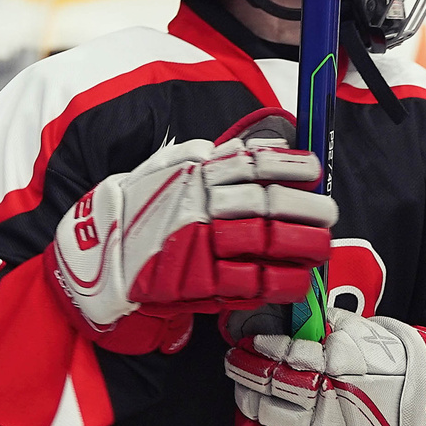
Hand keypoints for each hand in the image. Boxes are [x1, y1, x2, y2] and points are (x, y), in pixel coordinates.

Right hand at [50, 109, 333, 350]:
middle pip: (266, 203)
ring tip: (322, 245)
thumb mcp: (168, 169)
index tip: (313, 167)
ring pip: (264, 242)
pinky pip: (249, 282)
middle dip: (304, 208)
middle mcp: (201, 206)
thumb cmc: (138, 210)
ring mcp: (200, 245)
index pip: (251, 163)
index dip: (288, 164)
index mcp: (195, 175)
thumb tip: (260, 143)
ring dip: (301, 244)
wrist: (96, 256)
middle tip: (328, 212)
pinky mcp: (198, 282)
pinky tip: (298, 280)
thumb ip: (210, 157)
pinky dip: (278, 281)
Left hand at [228, 310, 425, 425]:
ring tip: (248, 399)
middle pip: (266, 389)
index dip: (261, 347)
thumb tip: (296, 314)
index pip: (284, 354)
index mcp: (339, 369)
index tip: (249, 342)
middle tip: (240, 365)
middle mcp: (325, 407)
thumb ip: (333, 328)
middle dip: (248, 375)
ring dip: (247, 411)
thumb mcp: (372, 340)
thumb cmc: (400, 378)